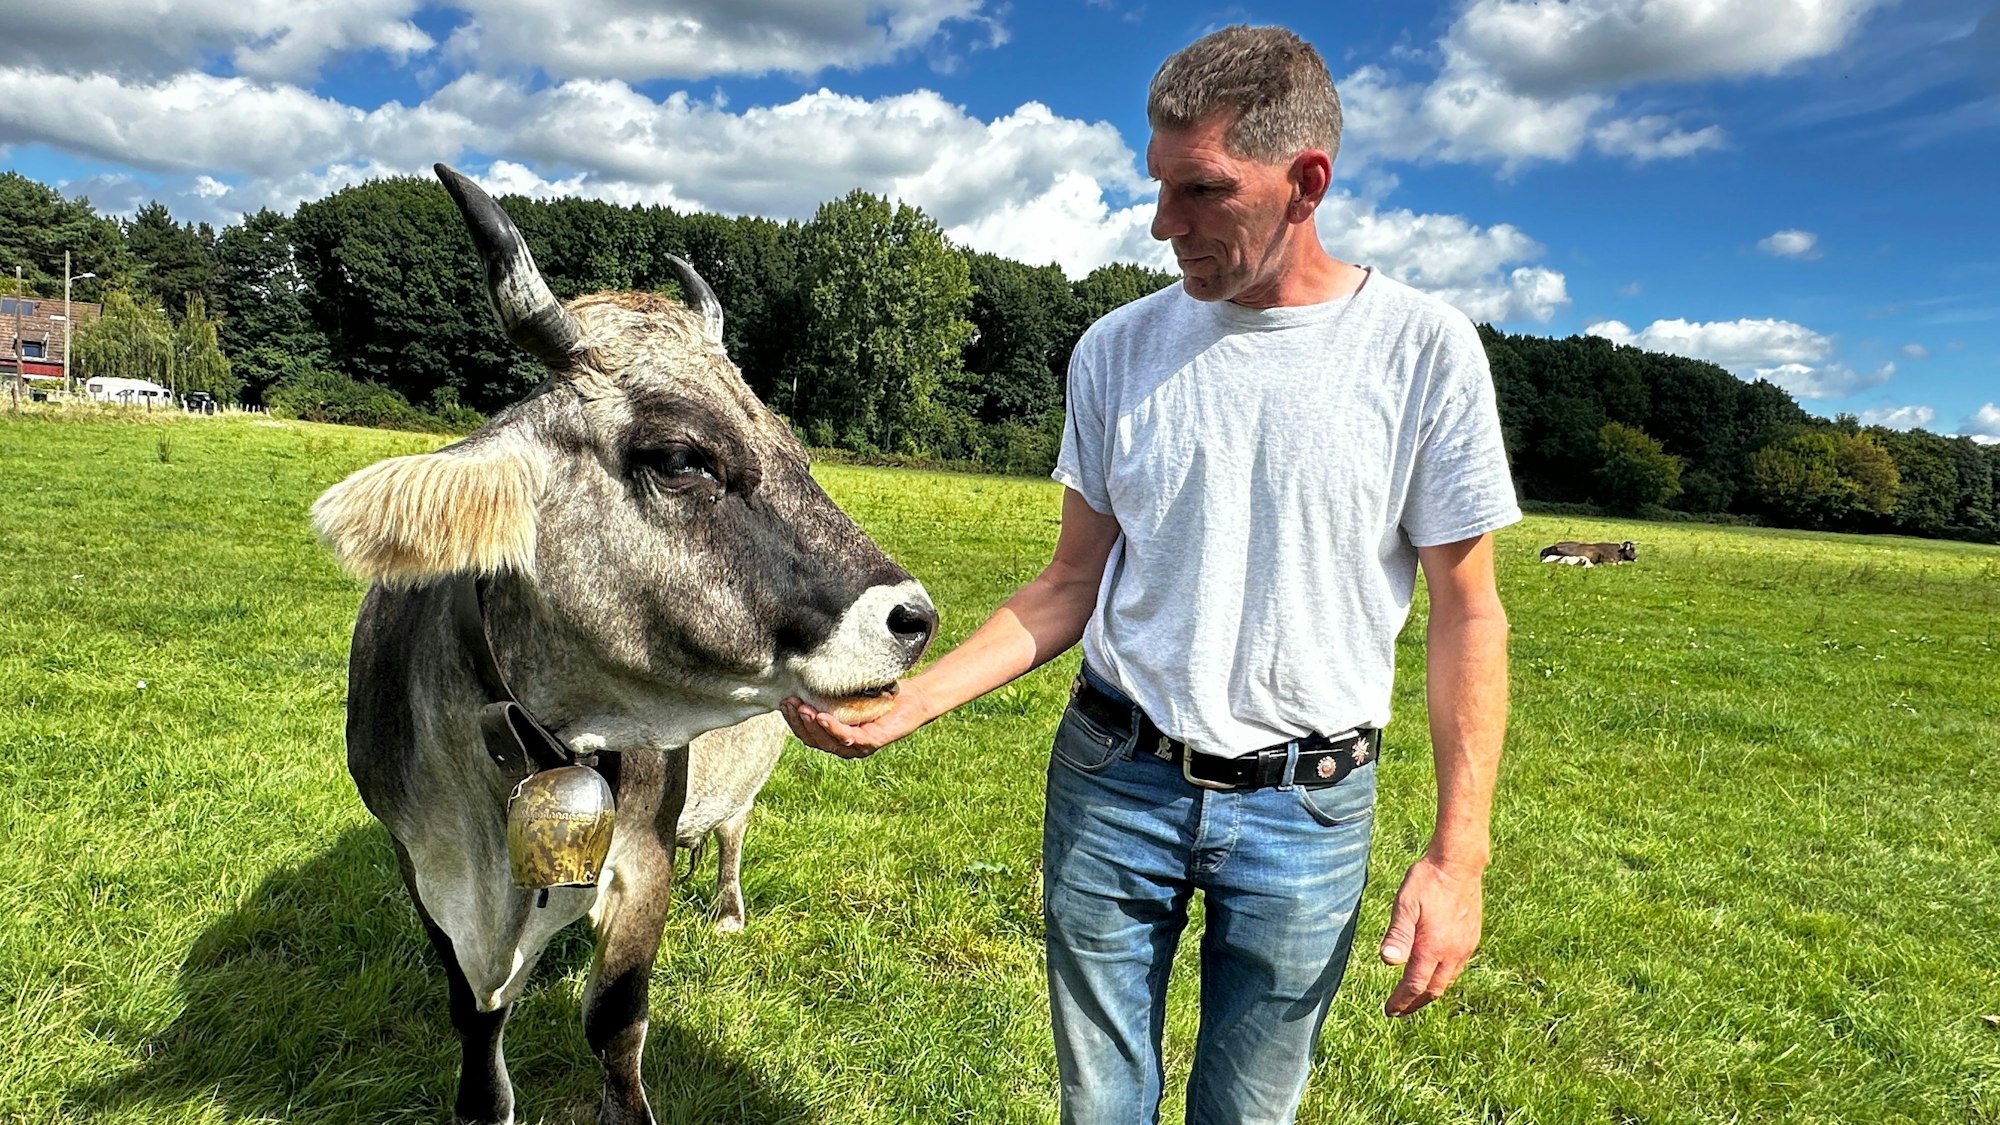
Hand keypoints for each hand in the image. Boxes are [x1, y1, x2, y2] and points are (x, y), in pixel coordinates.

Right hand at [780, 681, 937, 759]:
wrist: (914, 697)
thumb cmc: (881, 694)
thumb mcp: (849, 692)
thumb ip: (829, 691)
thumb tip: (803, 672)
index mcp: (836, 736)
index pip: (808, 734)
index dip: (793, 720)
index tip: (784, 702)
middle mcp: (845, 745)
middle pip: (813, 739)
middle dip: (798, 722)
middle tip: (790, 703)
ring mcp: (858, 747)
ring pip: (827, 741)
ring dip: (811, 725)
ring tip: (802, 708)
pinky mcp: (872, 742)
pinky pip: (847, 738)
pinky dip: (832, 728)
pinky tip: (821, 717)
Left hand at [1378, 855, 1484, 1016]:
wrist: (1459, 864)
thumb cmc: (1427, 881)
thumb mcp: (1405, 904)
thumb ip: (1398, 934)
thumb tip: (1388, 961)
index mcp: (1433, 947)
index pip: (1415, 985)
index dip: (1401, 1000)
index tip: (1389, 1010)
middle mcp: (1452, 952)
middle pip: (1434, 989)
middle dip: (1415, 1003)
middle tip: (1400, 1010)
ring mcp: (1465, 946)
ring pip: (1448, 980)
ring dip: (1430, 992)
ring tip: (1416, 996)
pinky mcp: (1472, 938)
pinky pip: (1458, 967)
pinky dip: (1443, 977)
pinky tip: (1436, 972)